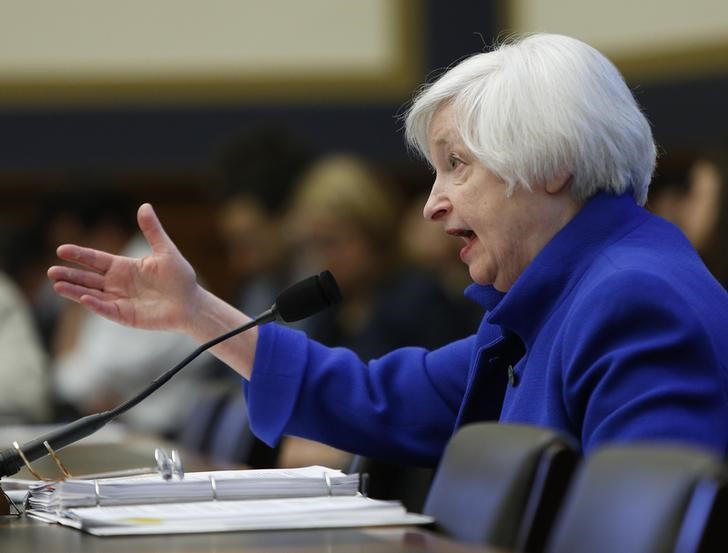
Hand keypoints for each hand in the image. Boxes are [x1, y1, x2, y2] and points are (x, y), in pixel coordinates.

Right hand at [48, 203, 200, 333]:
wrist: (191, 303)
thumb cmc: (180, 278)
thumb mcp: (165, 251)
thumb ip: (152, 231)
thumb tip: (144, 206)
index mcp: (124, 267)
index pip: (96, 259)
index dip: (79, 255)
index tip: (61, 249)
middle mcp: (118, 283)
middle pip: (88, 278)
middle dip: (70, 274)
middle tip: (51, 271)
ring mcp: (120, 300)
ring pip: (91, 294)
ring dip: (74, 290)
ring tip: (56, 284)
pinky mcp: (126, 315)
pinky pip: (107, 309)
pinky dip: (95, 304)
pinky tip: (84, 297)